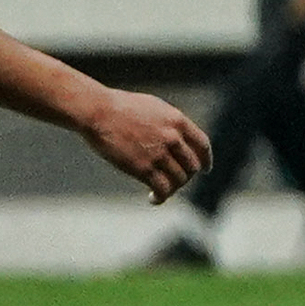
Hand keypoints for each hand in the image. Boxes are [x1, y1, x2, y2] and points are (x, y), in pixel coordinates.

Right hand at [83, 89, 208, 202]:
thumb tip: (177, 138)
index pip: (202, 145)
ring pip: (179, 179)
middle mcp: (173, 137)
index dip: (206, 160)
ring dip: (173, 189)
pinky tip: (153, 199)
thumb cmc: (120, 107)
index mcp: (178, 121)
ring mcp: (159, 153)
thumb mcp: (154, 108)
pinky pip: (162, 189)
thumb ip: (169, 124)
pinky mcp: (143, 168)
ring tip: (161, 192)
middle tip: (176, 181)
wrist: (98, 111)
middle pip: (192, 165)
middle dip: (186, 176)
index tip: (205, 169)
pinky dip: (161, 197)